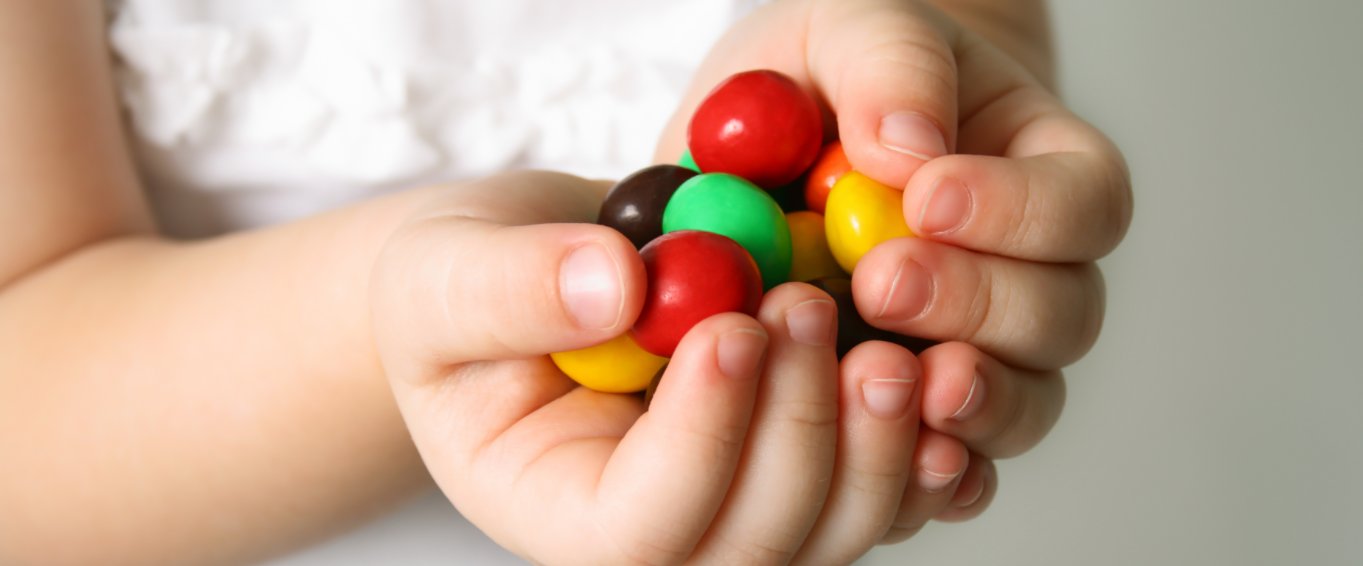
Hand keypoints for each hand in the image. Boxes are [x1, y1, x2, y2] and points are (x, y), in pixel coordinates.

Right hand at [371, 171, 1040, 562]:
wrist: (536, 277)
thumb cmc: (463, 289)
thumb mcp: (444, 275)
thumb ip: (509, 287)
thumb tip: (617, 288)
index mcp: (557, 510)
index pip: (641, 525)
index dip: (699, 437)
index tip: (730, 324)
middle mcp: (657, 536)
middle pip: (755, 544)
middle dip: (799, 432)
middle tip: (808, 307)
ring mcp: (735, 509)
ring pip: (831, 529)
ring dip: (874, 444)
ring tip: (880, 337)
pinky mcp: (794, 464)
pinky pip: (876, 487)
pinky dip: (920, 444)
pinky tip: (942, 379)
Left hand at [657, 0, 1130, 536]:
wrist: (764, 151)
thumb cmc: (827, 80)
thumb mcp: (847, 29)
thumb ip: (887, 64)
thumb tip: (910, 147)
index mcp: (1039, 173)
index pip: (1082, 203)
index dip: (1020, 212)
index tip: (928, 197)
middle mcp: (1028, 277)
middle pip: (1061, 318)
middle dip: (978, 307)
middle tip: (883, 283)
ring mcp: (979, 358)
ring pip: (1019, 406)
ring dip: (966, 404)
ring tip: (892, 378)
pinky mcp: (910, 418)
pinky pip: (951, 470)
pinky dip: (927, 476)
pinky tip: (884, 457)